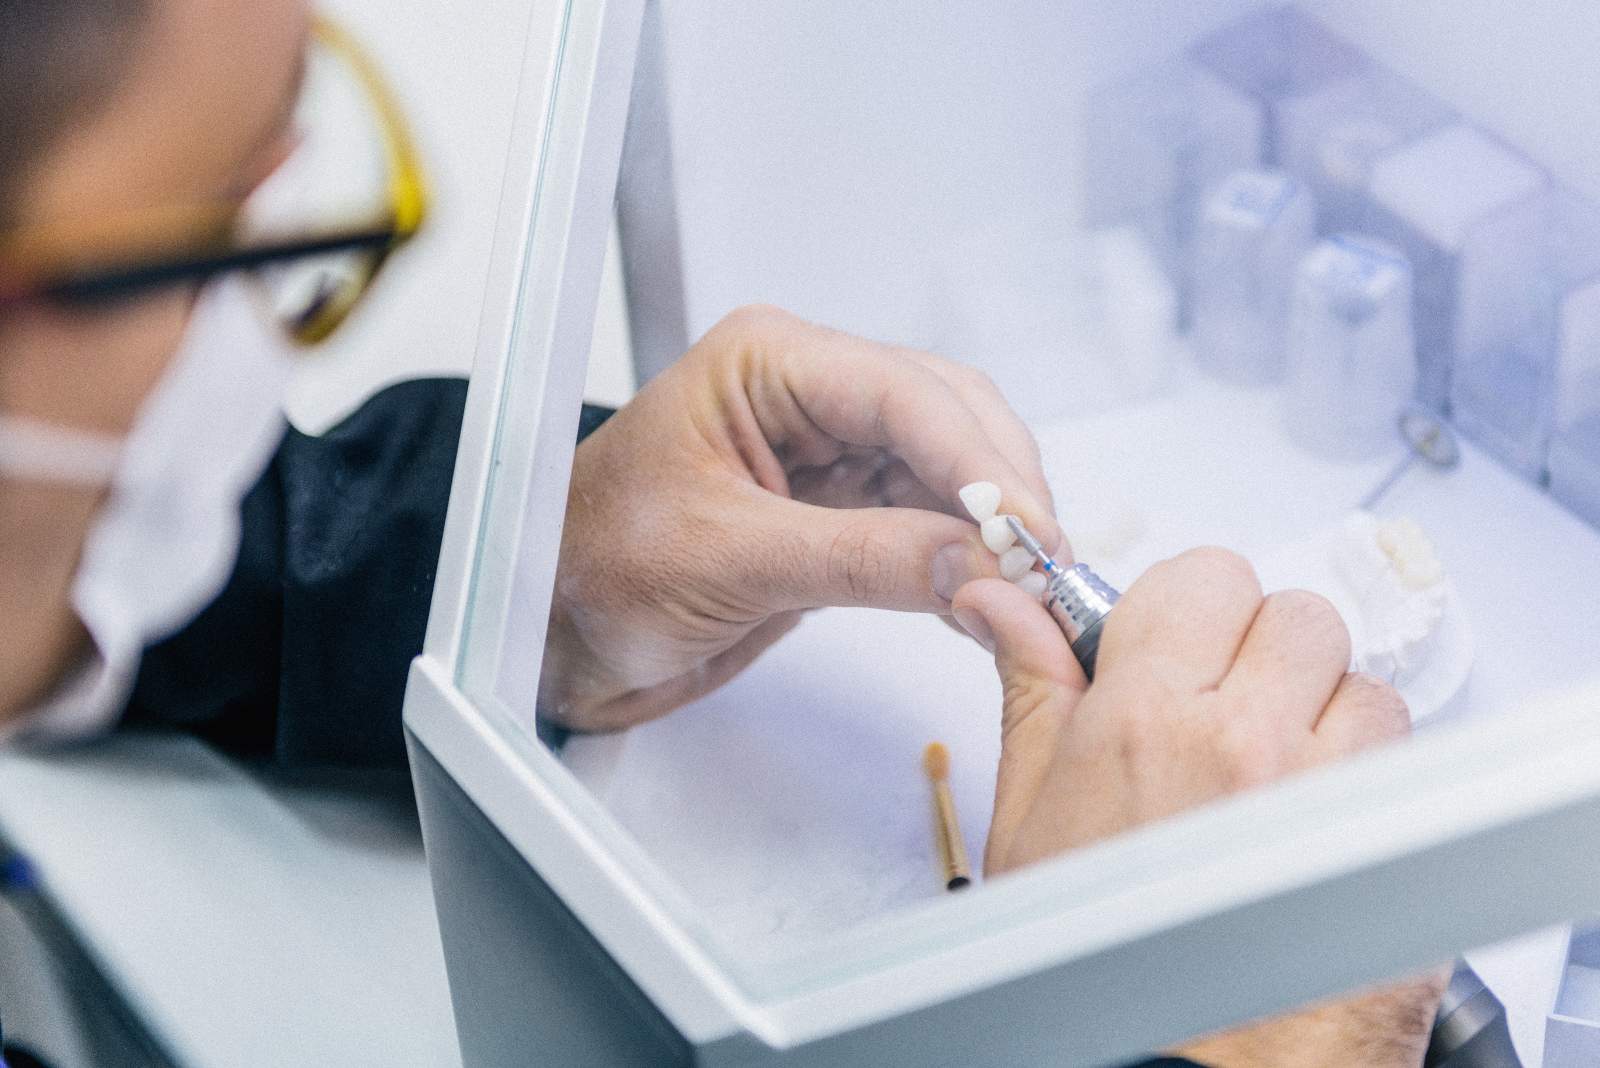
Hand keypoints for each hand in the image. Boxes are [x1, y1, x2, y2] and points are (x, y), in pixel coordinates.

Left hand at [541, 305, 1063, 731]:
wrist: (549, 637)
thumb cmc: (593, 569)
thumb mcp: (729, 561)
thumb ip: (863, 560)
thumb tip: (984, 563)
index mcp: (768, 362)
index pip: (906, 393)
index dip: (981, 462)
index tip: (1033, 530)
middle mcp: (808, 392)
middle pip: (948, 419)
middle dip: (1002, 489)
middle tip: (1049, 566)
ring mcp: (828, 452)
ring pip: (949, 471)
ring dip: (994, 526)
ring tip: (1034, 588)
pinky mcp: (838, 512)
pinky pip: (925, 524)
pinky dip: (965, 560)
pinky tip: (991, 595)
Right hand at [951, 547, 1442, 1066]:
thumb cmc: (1096, 965)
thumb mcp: (1030, 816)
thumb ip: (1033, 686)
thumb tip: (1003, 602)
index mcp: (1143, 722)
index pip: (1206, 575)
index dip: (1191, 608)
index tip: (1175, 647)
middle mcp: (1247, 741)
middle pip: (1295, 614)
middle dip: (1259, 652)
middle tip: (1221, 713)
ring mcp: (1331, 788)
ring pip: (1361, 681)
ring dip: (1323, 712)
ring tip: (1271, 778)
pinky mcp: (1389, 836)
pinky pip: (1403, 756)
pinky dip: (1365, 771)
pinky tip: (1308, 820)